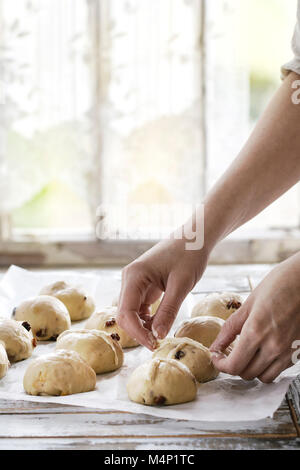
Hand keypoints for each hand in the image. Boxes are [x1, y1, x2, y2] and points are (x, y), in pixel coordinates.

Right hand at [117, 236, 208, 349]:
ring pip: (131, 312)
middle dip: (139, 331)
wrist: (195, 237)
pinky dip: (148, 318)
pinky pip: (139, 307)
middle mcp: (129, 279)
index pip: (126, 313)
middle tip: (158, 344)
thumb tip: (158, 336)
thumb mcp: (181, 285)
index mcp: (134, 276)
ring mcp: (135, 282)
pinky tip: (161, 323)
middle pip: (124, 314)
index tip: (154, 344)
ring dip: (143, 326)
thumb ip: (168, 311)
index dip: (137, 333)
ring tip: (161, 334)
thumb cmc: (189, 255)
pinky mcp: (143, 284)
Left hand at [210, 253, 299, 382]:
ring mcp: (288, 351)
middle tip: (229, 353)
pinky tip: (264, 350)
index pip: (234, 366)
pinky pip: (280, 369)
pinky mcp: (299, 352)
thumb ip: (230, 328)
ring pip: (264, 377)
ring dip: (252, 369)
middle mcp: (273, 346)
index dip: (221, 365)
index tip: (217, 357)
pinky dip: (269, 365)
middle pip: (247, 374)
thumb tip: (215, 346)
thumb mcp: (249, 303)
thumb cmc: (280, 284)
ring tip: (248, 354)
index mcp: (256, 331)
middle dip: (234, 366)